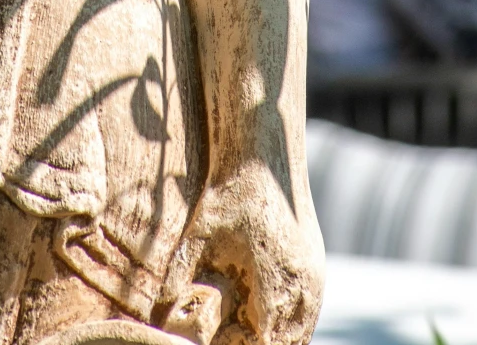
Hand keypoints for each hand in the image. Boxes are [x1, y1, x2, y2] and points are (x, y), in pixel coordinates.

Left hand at [159, 168, 323, 344]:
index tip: (222, 340)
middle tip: (232, 338)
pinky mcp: (317, 266)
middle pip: (287, 342)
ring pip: (302, 331)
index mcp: (277, 282)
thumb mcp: (200, 230)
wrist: (262, 152)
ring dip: (278, 338)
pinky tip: (269, 324)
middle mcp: (303, 285)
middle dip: (260, 343)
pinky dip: (291, 324)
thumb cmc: (229, 190)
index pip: (266, 343)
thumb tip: (159, 305)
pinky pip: (309, 311)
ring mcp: (315, 277)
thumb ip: (181, 270)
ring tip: (249, 335)